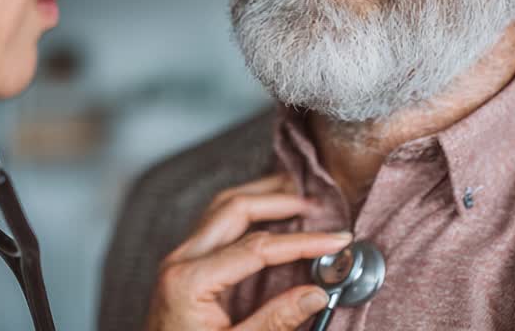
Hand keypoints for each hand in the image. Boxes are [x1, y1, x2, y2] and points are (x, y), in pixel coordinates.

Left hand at [144, 173, 349, 330]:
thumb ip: (275, 322)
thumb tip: (317, 294)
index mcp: (189, 281)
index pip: (257, 248)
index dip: (302, 241)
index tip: (336, 240)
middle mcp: (180, 261)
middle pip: (234, 208)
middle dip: (279, 201)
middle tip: (318, 206)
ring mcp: (179, 259)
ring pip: (221, 207)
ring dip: (260, 196)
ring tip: (296, 197)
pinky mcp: (183, 264)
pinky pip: (214, 222)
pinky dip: (245, 211)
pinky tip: (267, 213)